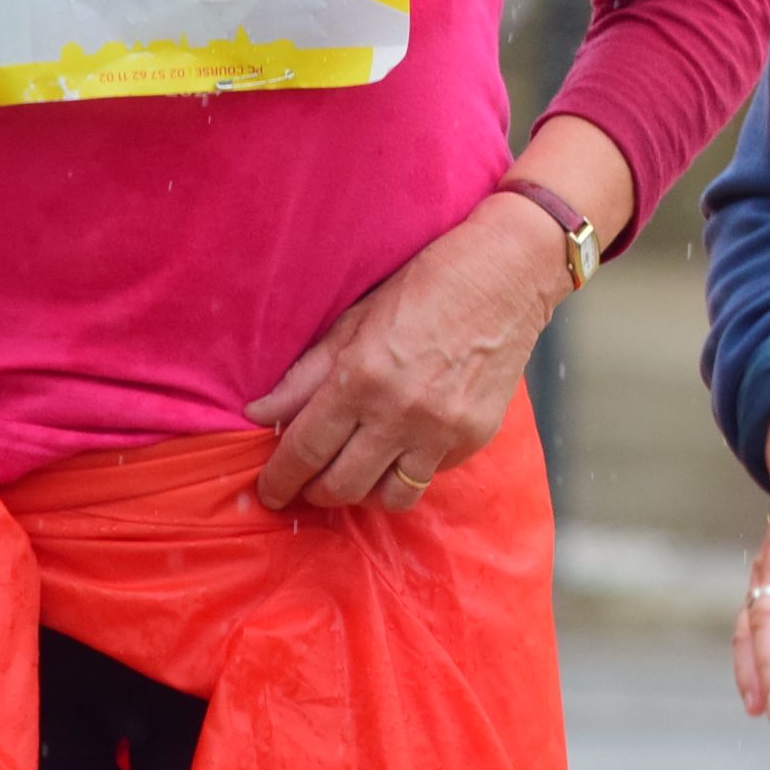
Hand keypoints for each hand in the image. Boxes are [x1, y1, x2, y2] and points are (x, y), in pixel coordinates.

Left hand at [246, 192, 564, 513]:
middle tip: (309, 482)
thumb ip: (307, 373)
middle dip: (316, 491)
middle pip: (341, 487)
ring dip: (366, 489)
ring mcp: (443, 430)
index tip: (270, 491)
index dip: (279, 480)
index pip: (304, 451)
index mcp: (362, 378)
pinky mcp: (475, 436)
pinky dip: (410, 467)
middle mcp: (401, 412)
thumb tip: (259, 413)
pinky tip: (406, 441)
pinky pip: (430, 475)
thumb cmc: (427, 283)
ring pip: (389, 497)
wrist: (510, 272)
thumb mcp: (357, 318)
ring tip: (359, 469)